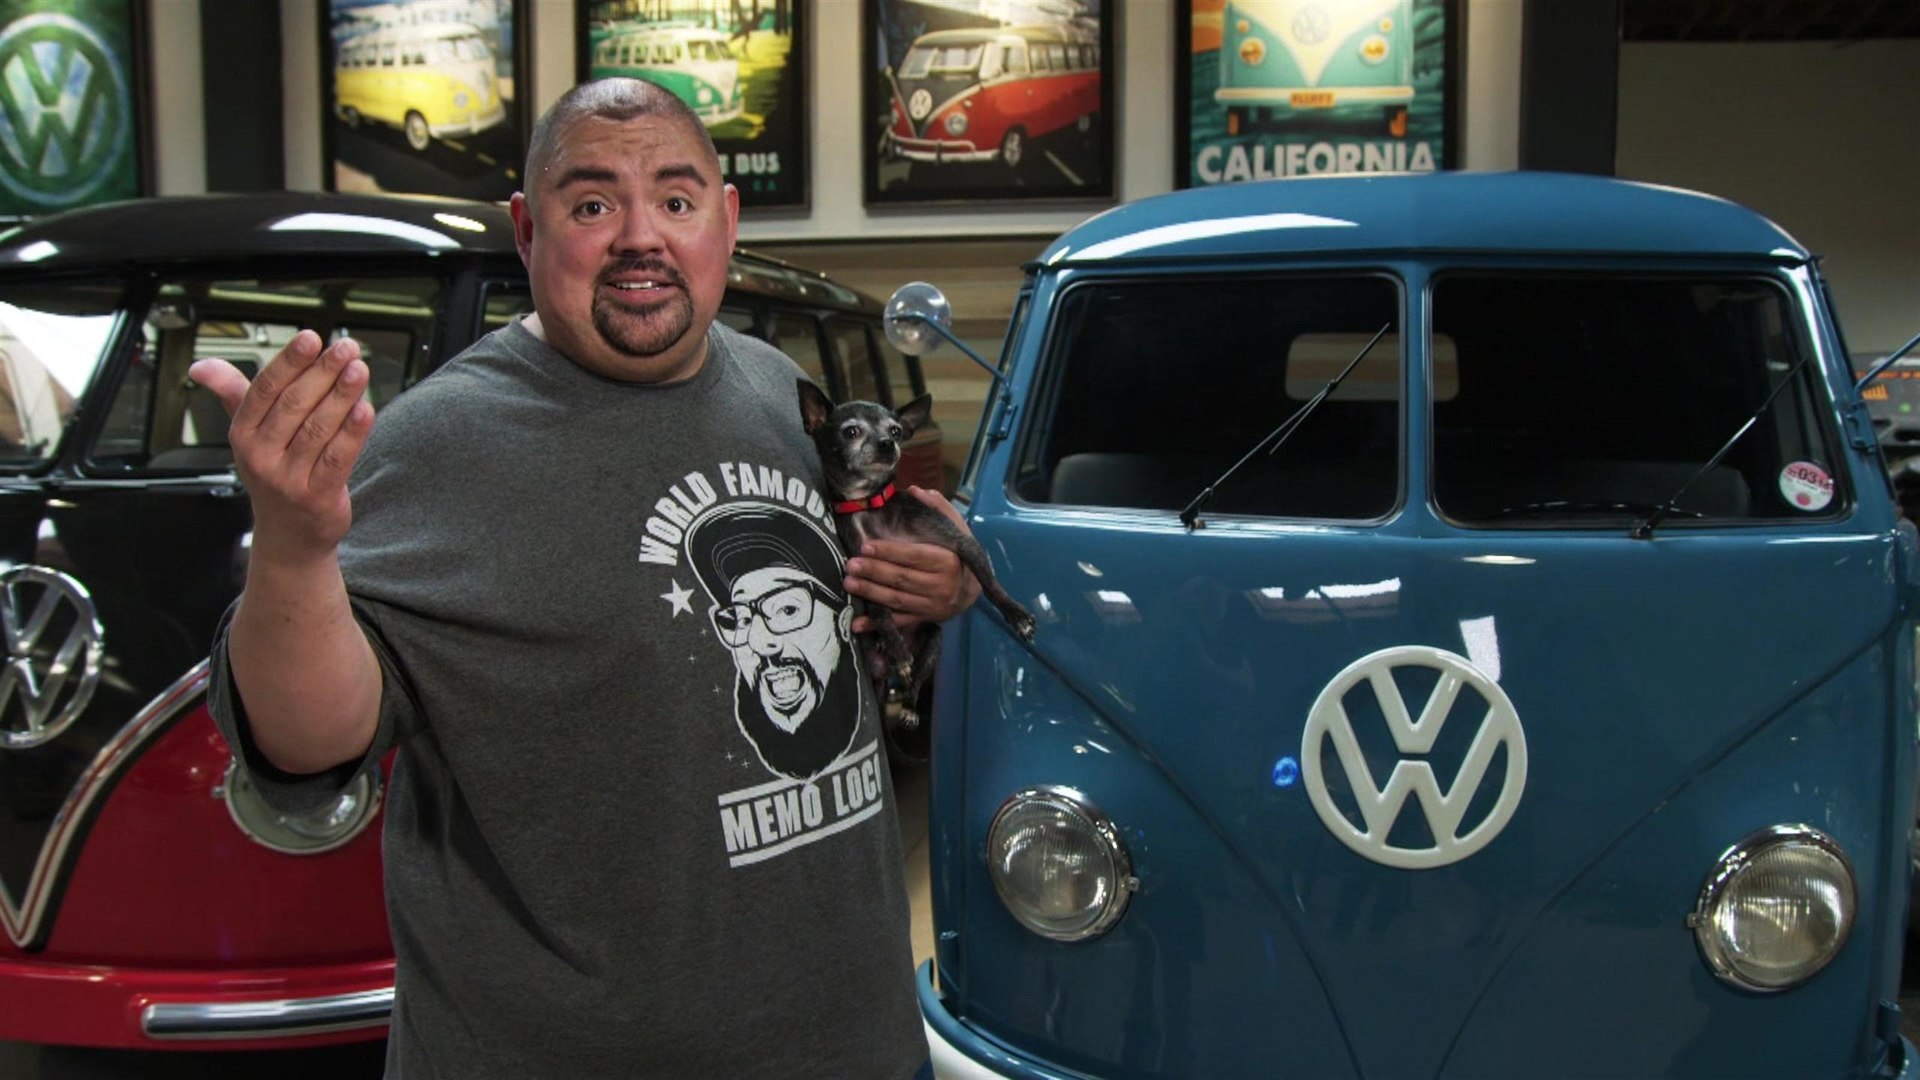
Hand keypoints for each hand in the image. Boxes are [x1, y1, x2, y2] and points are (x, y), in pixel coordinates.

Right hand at [190, 331, 374, 563]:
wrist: (288, 536)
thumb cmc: (274, 474)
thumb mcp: (249, 436)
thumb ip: (233, 395)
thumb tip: (201, 367)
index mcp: (243, 434)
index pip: (266, 389)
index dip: (290, 362)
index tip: (312, 338)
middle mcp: (261, 455)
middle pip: (295, 404)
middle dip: (323, 372)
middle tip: (346, 348)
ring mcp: (288, 478)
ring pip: (318, 428)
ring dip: (341, 395)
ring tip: (359, 369)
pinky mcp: (316, 497)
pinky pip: (337, 458)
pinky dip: (352, 432)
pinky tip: (365, 408)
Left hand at [845, 486, 981, 634]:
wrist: (974, 589)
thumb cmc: (960, 554)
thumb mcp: (956, 529)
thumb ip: (939, 508)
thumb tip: (916, 490)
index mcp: (948, 561)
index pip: (914, 556)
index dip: (889, 552)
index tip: (866, 546)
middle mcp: (941, 586)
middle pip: (902, 579)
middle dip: (874, 572)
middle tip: (850, 564)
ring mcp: (932, 606)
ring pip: (897, 600)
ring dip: (871, 593)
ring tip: (849, 583)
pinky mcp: (924, 619)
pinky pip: (899, 622)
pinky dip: (877, 624)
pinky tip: (857, 623)